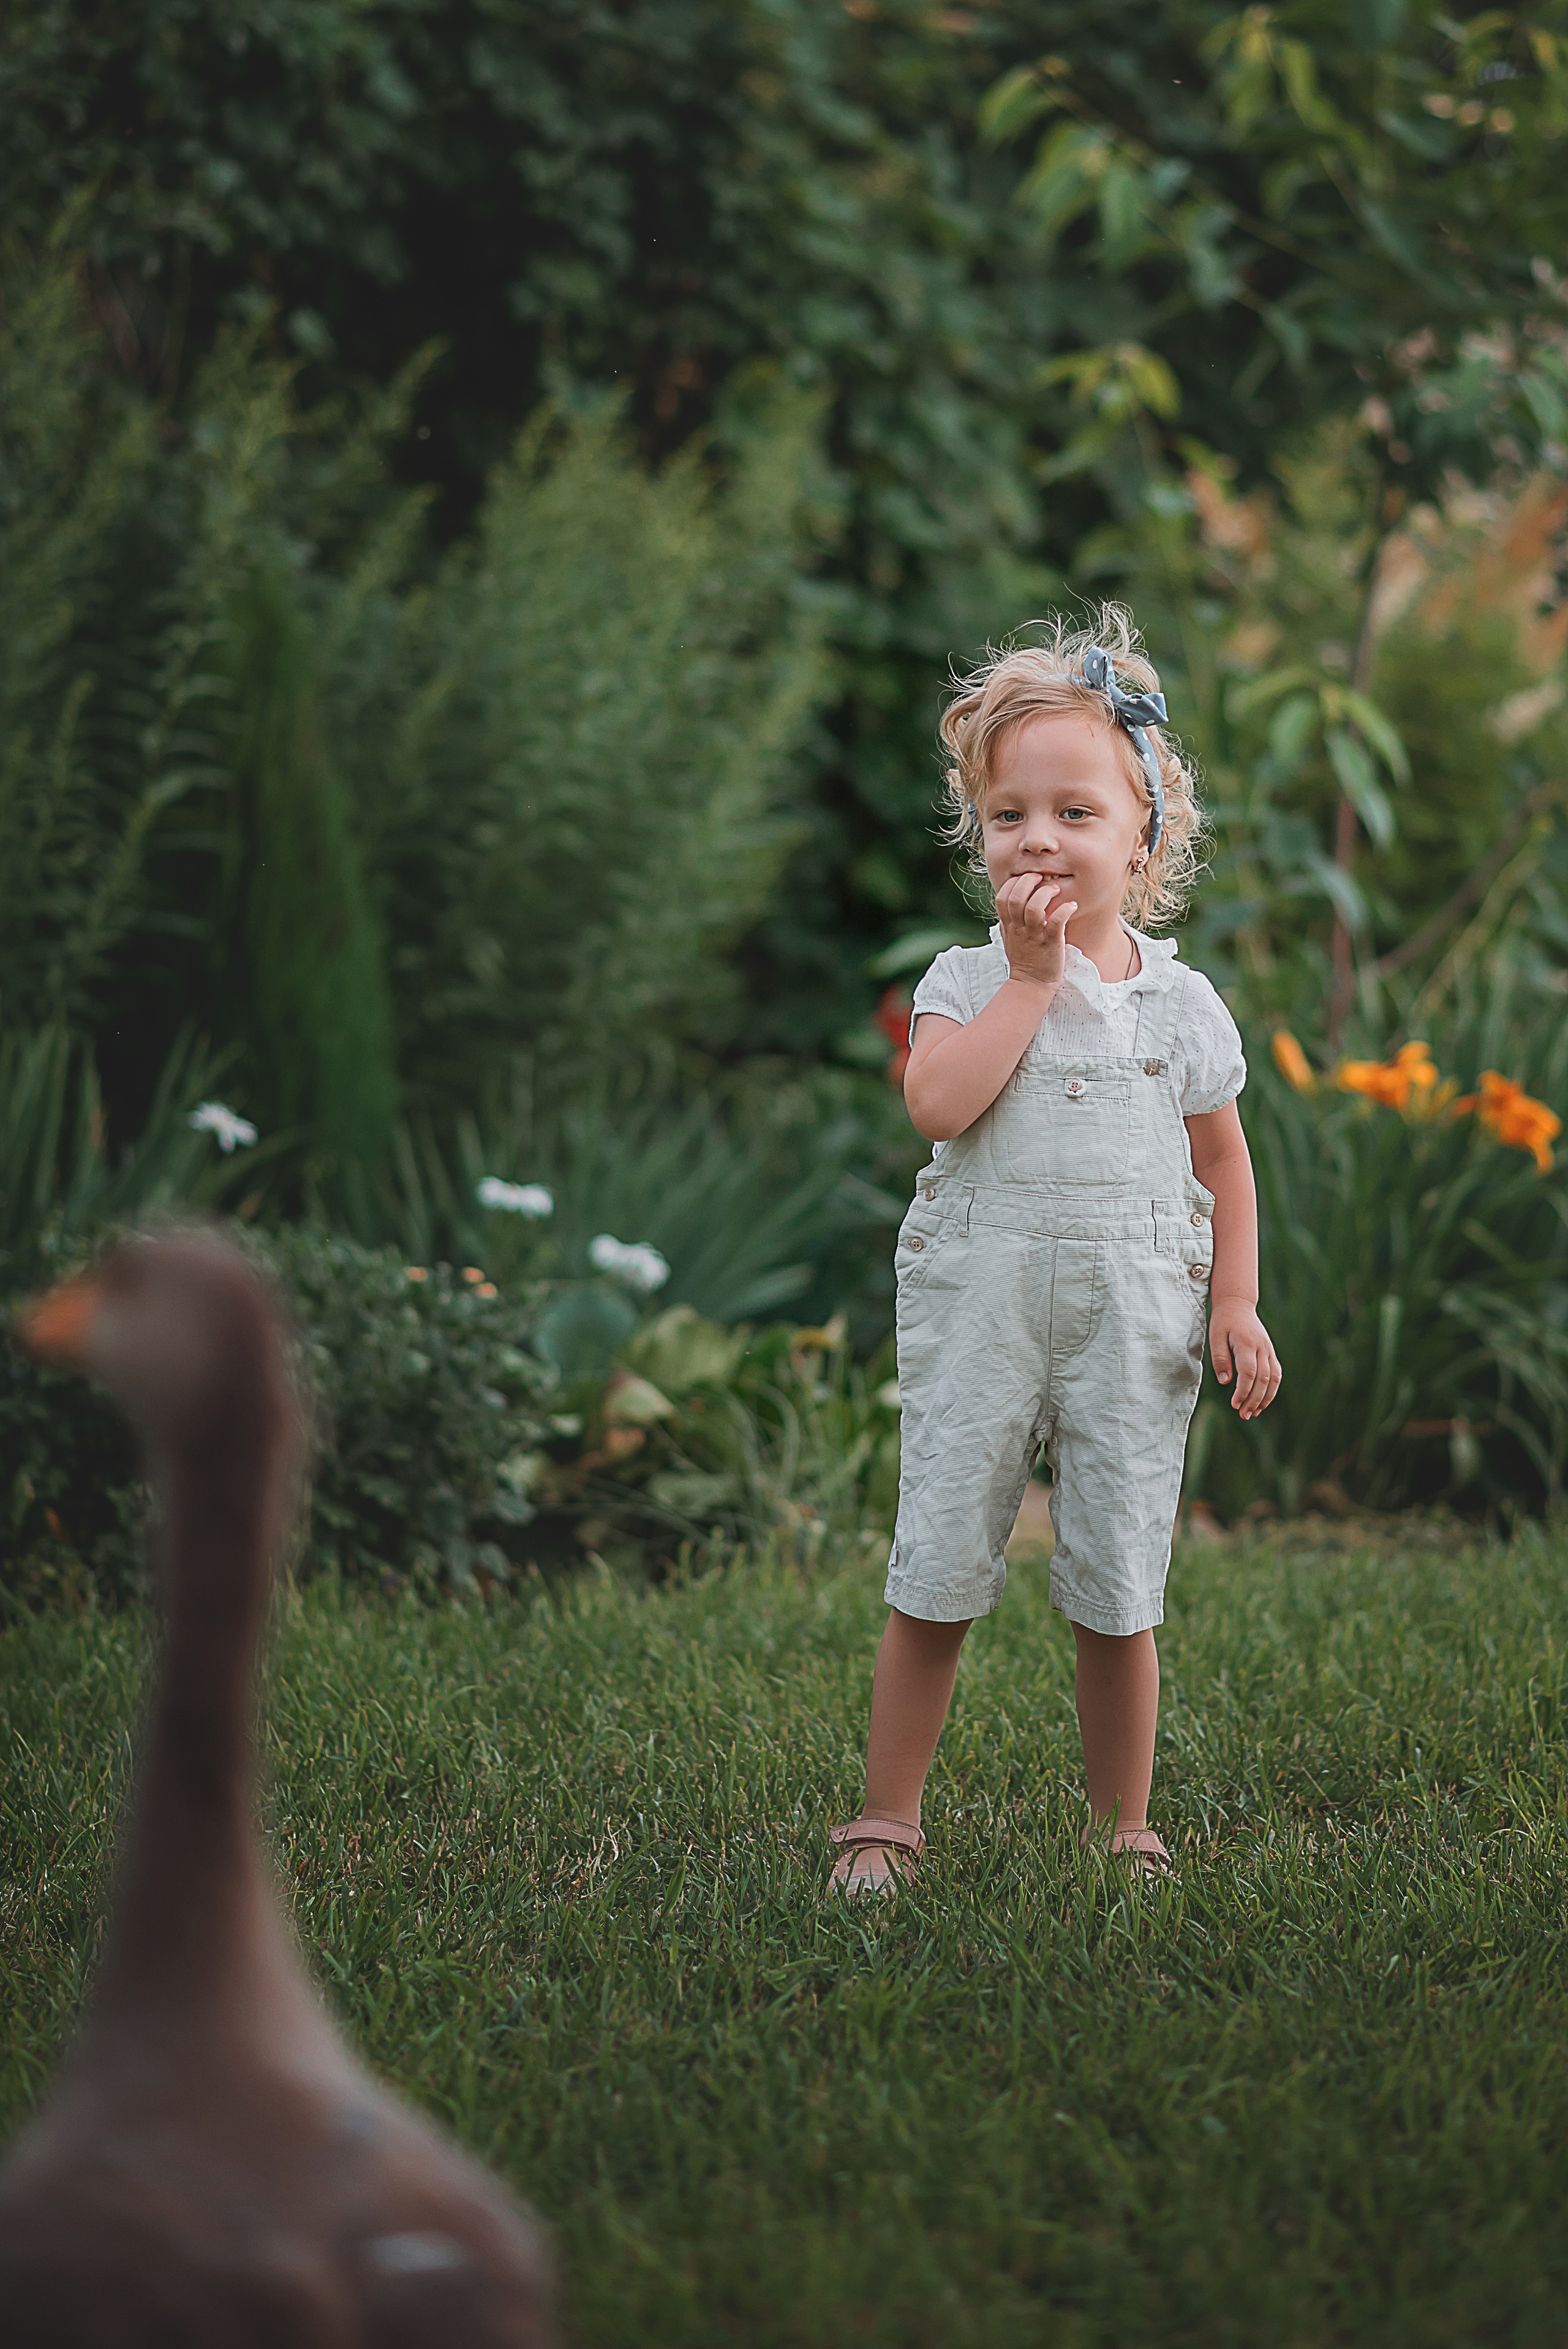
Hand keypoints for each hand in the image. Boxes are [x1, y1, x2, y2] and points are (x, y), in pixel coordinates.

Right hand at [995, 872, 1076, 995]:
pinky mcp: (1050, 943)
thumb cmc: (1024, 959)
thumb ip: (1007, 921)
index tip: (1026, 879)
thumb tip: (1008, 904)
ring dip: (1045, 894)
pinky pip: (1055, 923)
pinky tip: (1072, 906)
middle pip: (1016, 898)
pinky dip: (1064, 910)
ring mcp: (1034, 936)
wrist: (1032, 983)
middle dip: (1028, 882)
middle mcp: (1019, 929)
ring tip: (1056, 889)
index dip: (1012, 884)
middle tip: (1041, 879)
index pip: (1002, 897)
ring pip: (1033, 908)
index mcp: (1009, 925)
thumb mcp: (1009, 938)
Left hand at [1208, 1300, 1280, 1419]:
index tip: (1234, 1404)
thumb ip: (1220, 1359)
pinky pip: (1277, 1374)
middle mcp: (1261, 1347)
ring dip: (1265, 1398)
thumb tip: (1226, 1382)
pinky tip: (1262, 1401)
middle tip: (1244, 1415)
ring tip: (1254, 1413)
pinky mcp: (1271, 1353)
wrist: (1238, 1305)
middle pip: (1263, 1379)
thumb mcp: (1215, 1337)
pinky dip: (1272, 1389)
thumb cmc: (1224, 1322)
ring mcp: (1269, 1350)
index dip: (1243, 1391)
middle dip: (1254, 1399)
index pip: (1248, 1372)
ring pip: (1274, 1378)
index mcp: (1246, 1343)